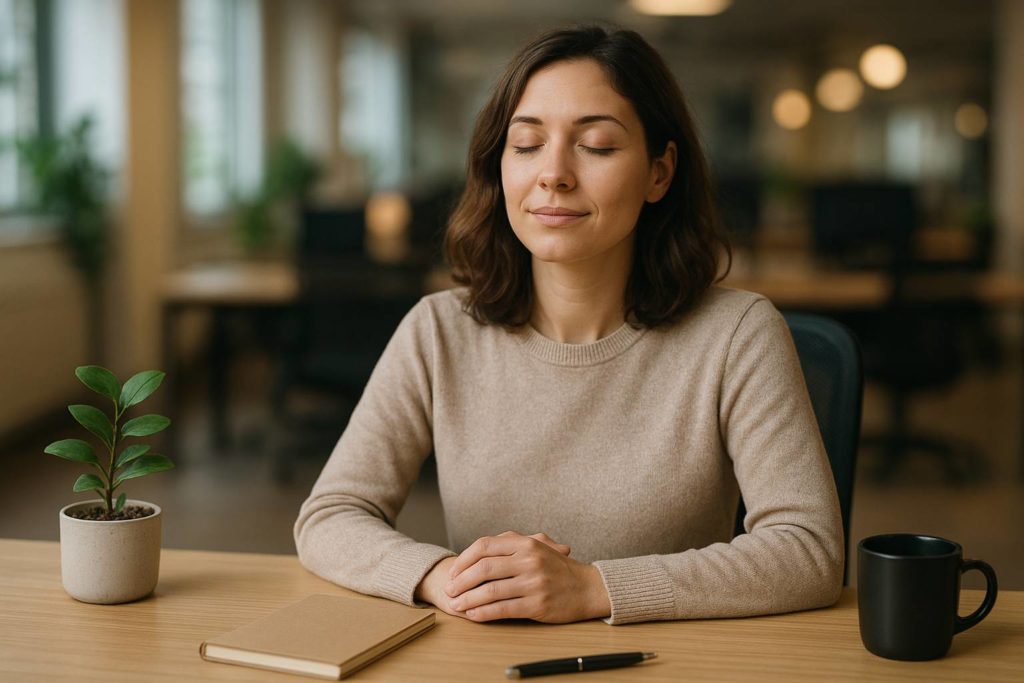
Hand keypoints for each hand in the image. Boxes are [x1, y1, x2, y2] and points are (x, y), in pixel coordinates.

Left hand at [413, 534, 570, 619]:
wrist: (588, 587)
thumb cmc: (558, 568)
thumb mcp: (538, 547)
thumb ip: (511, 544)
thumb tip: (479, 550)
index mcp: (525, 543)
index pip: (484, 546)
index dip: (464, 559)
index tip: (453, 571)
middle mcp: (528, 560)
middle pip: (483, 568)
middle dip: (461, 581)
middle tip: (449, 590)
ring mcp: (533, 582)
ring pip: (490, 591)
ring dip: (468, 600)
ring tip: (456, 605)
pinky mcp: (537, 604)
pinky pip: (503, 609)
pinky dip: (484, 613)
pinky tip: (473, 616)